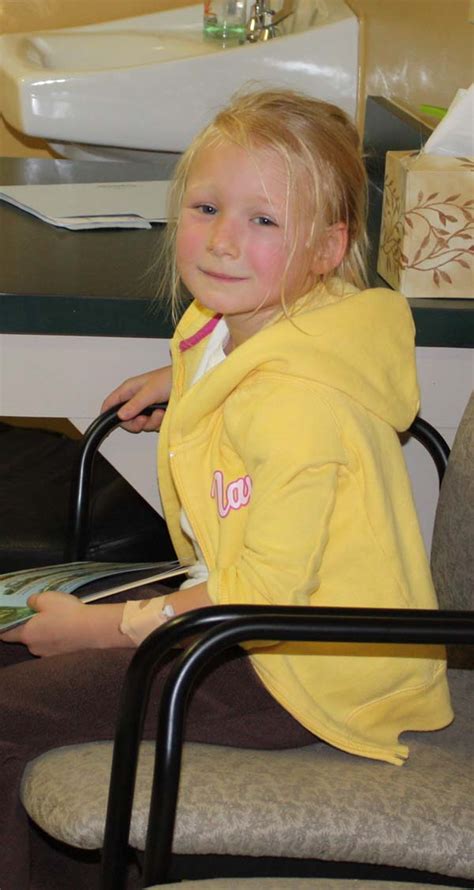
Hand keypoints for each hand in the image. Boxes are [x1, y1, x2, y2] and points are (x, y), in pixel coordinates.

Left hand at [1, 591, 130, 656]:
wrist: (93, 629)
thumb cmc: (67, 613)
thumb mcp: (47, 598)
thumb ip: (34, 601)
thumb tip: (30, 603)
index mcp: (26, 634)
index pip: (6, 635)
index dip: (5, 628)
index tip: (6, 622)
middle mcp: (35, 647)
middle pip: (26, 637)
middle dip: (31, 627)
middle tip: (40, 615)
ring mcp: (49, 654)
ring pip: (42, 642)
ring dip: (46, 633)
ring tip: (59, 620)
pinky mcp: (63, 657)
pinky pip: (56, 645)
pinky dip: (59, 638)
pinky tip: (68, 629)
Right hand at [101, 366, 171, 432]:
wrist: (192, 383)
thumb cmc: (171, 379)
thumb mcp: (150, 391)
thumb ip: (135, 404)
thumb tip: (120, 416)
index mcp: (130, 390)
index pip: (111, 403)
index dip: (107, 415)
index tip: (109, 426)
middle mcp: (136, 399)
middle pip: (125, 419)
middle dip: (135, 423)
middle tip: (144, 420)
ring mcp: (147, 408)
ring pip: (140, 424)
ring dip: (151, 422)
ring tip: (161, 412)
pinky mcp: (158, 415)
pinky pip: (153, 425)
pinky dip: (159, 423)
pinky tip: (166, 414)